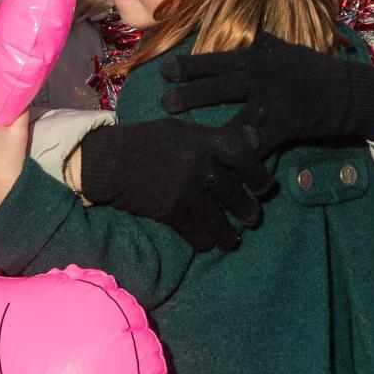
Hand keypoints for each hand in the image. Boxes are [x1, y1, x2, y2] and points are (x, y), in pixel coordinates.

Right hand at [79, 115, 274, 252]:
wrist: (109, 161)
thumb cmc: (147, 141)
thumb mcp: (183, 130)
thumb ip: (219, 137)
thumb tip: (255, 139)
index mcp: (202, 140)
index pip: (241, 154)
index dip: (257, 173)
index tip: (264, 187)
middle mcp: (197, 165)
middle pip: (232, 191)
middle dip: (246, 209)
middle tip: (253, 218)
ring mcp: (184, 190)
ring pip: (216, 217)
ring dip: (227, 233)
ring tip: (233, 241)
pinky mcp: (170, 211)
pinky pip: (194, 231)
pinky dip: (203, 240)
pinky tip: (207, 243)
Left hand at [160, 33, 373, 149]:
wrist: (352, 92)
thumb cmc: (317, 72)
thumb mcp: (288, 50)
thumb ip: (262, 43)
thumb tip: (242, 30)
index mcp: (260, 58)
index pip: (219, 59)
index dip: (191, 65)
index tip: (165, 70)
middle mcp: (264, 76)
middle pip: (220, 85)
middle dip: (189, 93)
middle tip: (163, 104)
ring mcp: (275, 100)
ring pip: (235, 116)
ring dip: (209, 128)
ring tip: (186, 137)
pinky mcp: (287, 124)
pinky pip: (259, 143)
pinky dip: (242, 156)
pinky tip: (223, 166)